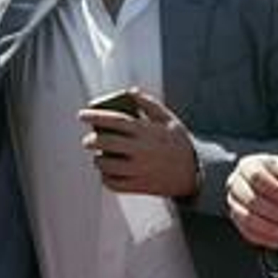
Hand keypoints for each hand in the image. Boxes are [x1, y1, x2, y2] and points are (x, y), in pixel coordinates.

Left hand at [79, 90, 198, 197]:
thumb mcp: (169, 120)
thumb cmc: (179, 143)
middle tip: (88, 140)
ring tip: (100, 157)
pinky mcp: (140, 186)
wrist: (195, 173)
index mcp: (146, 131)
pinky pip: (114, 184)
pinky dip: (106, 178)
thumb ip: (149, 104)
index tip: (82, 115)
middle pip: (106, 143)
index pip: (115, 120)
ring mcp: (139, 170)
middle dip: (91, 141)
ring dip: (99, 160)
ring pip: (107, 165)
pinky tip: (108, 173)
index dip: (95, 116)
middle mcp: (141, 150)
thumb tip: (130, 91)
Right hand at [227, 154, 277, 249]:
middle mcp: (235, 183)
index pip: (256, 176)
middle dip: (273, 211)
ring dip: (268, 227)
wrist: (273, 188)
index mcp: (248, 166)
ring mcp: (234, 202)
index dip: (273, 188)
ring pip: (246, 218)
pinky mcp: (236, 219)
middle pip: (250, 199)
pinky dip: (264, 238)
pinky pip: (246, 231)